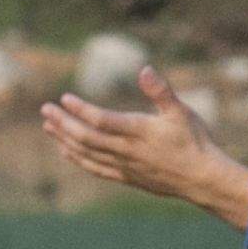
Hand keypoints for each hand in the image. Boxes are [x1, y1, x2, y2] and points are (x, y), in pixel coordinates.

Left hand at [39, 66, 247, 229]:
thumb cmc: (194, 141)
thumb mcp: (181, 111)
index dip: (80, 110)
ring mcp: (124, 166)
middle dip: (63, 123)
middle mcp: (126, 150)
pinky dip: (77, 158)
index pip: (101, 120)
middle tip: (46, 109)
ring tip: (48, 125)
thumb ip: (161, 91)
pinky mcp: (126, 177)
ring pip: (86, 153)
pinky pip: (95, 168)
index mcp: (138, 131)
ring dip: (64, 139)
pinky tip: (65, 150)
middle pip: (86, 137)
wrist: (202, 179)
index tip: (65, 98)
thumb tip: (144, 69)